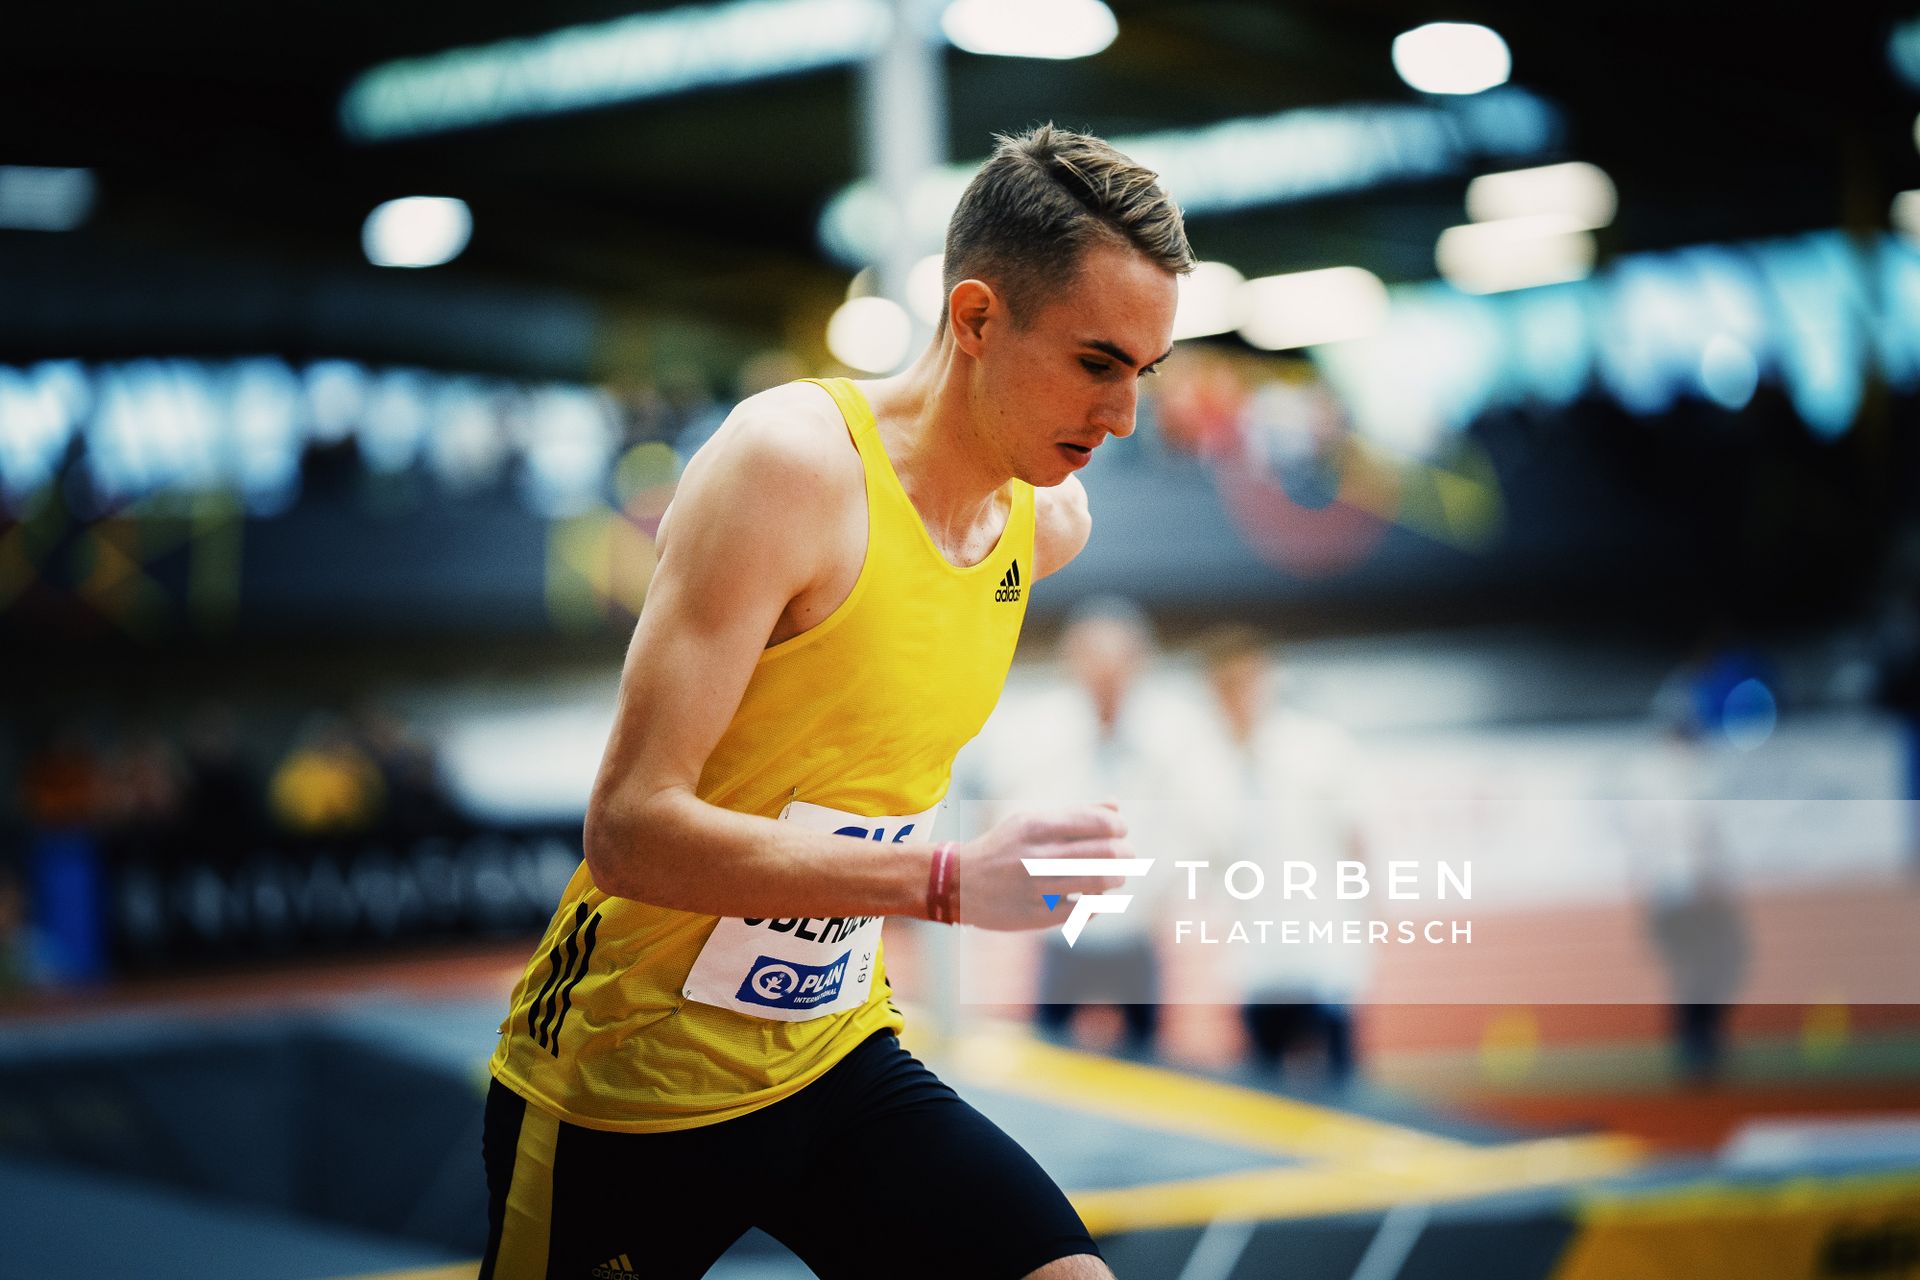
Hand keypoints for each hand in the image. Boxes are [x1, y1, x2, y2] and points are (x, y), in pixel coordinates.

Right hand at [954, 805, 1133, 930]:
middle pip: (1104, 854)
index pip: (1096, 822)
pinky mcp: (1035, 917)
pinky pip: (1083, 911)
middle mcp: (1035, 856)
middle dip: (1124, 853)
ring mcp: (1035, 889)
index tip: (1120, 830)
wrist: (958, 883)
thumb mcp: (1031, 821)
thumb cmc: (1005, 848)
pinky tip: (1095, 898)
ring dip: (1115, 878)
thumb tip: (1116, 806)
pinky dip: (1098, 904)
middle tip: (1126, 855)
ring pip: (1098, 883)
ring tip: (1115, 875)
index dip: (1118, 826)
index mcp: (1035, 826)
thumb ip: (1074, 814)